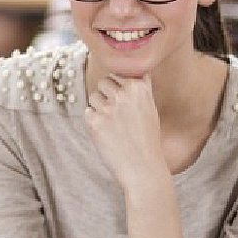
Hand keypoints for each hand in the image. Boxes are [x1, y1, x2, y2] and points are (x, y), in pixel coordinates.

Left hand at [83, 74, 166, 190]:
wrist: (142, 167)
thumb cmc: (147, 139)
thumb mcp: (150, 108)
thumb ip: (140, 88)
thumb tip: (133, 70)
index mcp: (139, 87)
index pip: (119, 72)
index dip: (120, 86)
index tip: (125, 100)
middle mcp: (123, 94)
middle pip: (104, 82)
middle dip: (107, 95)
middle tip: (117, 115)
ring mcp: (108, 107)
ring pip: (93, 96)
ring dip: (99, 107)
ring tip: (112, 125)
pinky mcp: (94, 121)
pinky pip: (87, 112)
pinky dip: (93, 121)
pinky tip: (106, 133)